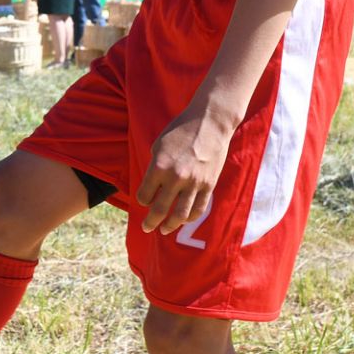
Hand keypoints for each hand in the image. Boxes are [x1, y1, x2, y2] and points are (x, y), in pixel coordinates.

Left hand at [135, 102, 229, 235]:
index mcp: (159, 166)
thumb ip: (154, 167)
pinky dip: (189, 218)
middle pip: (159, 210)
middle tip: (146, 228)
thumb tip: (152, 187)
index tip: (144, 200)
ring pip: (180, 215)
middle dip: (150, 222)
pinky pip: (198, 208)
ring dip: (170, 226)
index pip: (144, 195)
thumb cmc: (181, 130)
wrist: (210, 123)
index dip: (142, 200)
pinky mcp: (208, 185)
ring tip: (164, 230)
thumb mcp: (159, 145)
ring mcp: (194, 183)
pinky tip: (183, 220)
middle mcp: (176, 177)